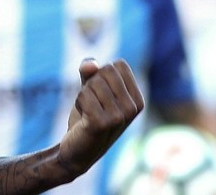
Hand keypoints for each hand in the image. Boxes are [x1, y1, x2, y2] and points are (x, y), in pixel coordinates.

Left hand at [58, 59, 143, 176]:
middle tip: (92, 104)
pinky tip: (84, 118)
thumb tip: (90, 65)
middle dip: (91, 84)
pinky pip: (84, 95)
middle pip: (106, 70)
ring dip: (83, 95)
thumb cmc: (87, 116)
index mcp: (137, 99)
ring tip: (88, 112)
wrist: (78, 150)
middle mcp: (133, 108)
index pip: (118, 65)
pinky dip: (78, 103)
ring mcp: (120, 117)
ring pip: (93, 83)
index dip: (101, 74)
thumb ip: (90, 71)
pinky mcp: (103, 123)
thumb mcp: (90, 88)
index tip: (100, 94)